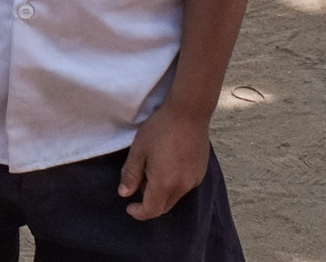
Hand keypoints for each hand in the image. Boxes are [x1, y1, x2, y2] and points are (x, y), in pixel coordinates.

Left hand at [118, 102, 212, 221]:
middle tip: (138, 184)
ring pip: (175, 197)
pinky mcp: (201, 172)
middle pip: (164, 206)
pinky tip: (167, 165)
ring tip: (152, 170)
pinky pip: (184, 187)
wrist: (189, 113)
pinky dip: (173, 184)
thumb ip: (131, 174)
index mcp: (164, 184)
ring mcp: (194, 180)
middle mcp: (182, 187)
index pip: (151, 210)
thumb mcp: (138, 150)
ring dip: (161, 192)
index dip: (138, 212)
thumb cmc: (160, 129)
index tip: (129, 206)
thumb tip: (124, 194)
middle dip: (149, 203)